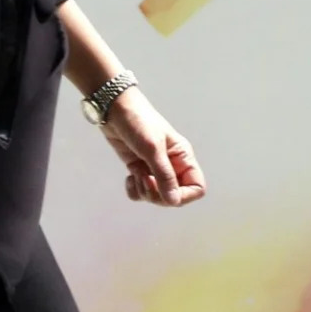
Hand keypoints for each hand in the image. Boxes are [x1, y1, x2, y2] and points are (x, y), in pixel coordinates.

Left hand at [99, 89, 204, 207]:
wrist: (114, 109)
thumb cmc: (138, 122)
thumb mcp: (152, 149)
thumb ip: (164, 176)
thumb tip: (174, 202)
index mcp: (183, 157)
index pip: (196, 187)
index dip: (184, 195)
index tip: (166, 191)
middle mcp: (172, 165)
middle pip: (175, 196)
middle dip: (158, 194)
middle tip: (145, 180)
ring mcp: (155, 169)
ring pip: (157, 196)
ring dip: (145, 192)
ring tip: (136, 174)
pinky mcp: (140, 170)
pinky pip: (142, 193)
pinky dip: (135, 190)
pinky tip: (129, 176)